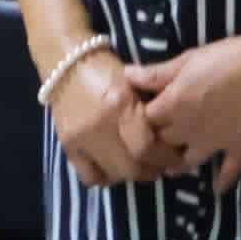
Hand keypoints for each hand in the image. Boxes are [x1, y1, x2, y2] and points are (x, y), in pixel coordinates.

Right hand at [51, 50, 175, 188]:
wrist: (65, 62)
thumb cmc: (106, 69)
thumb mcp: (135, 83)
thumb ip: (151, 111)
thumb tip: (171, 138)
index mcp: (121, 104)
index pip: (147, 147)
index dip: (165, 158)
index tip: (175, 157)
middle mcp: (100, 125)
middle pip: (132, 167)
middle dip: (151, 170)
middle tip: (159, 164)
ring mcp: (81, 138)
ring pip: (114, 175)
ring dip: (131, 175)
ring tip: (138, 164)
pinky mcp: (67, 145)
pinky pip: (90, 177)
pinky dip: (105, 177)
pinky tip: (113, 167)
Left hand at [123, 30, 240, 194]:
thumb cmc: (225, 57)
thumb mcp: (186, 60)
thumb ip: (155, 73)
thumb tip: (126, 76)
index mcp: (172, 106)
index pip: (144, 121)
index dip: (142, 118)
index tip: (143, 115)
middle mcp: (189, 130)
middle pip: (163, 142)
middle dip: (157, 140)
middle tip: (156, 139)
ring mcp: (216, 142)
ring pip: (188, 161)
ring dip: (179, 164)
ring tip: (173, 166)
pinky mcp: (240, 147)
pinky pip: (229, 171)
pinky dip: (222, 181)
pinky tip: (217, 189)